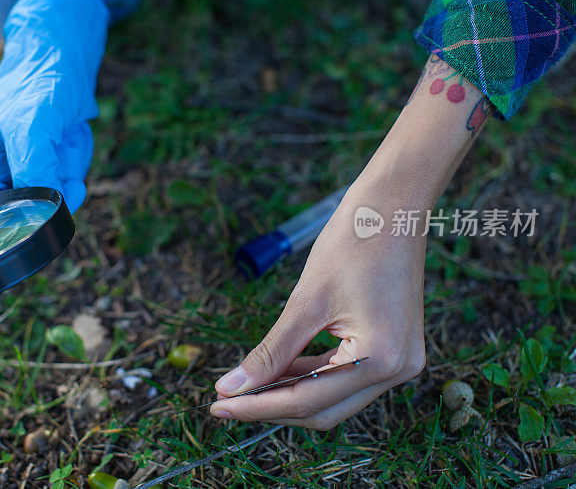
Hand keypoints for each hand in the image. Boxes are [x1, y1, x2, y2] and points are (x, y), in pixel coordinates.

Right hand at [0, 0, 108, 211]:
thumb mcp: (32, 125)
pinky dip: (77, 156)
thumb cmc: (39, 79)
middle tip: (58, 141)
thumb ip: (32, 168)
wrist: (64, 51)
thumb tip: (42, 211)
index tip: (50, 184)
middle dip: (55, 177)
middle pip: (32, 205)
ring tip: (63, 130)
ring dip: (70, 163)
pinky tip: (71, 130)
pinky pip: (69, 178)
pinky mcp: (46, 163)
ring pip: (55, 193)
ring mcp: (21, 167)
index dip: (28, 208)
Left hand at [210, 185, 426, 427]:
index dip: (259, 407)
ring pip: (333, 398)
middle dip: (272, 407)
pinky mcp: (393, 350)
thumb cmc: (352, 244)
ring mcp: (399, 362)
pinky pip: (344, 377)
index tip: (218, 406)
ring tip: (245, 386)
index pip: (308, 401)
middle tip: (225, 400)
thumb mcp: (305, 301)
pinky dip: (310, 377)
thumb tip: (231, 387)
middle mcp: (398, 370)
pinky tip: (277, 371)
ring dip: (288, 394)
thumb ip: (270, 352)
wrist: (393, 207)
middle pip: (323, 410)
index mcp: (380, 359)